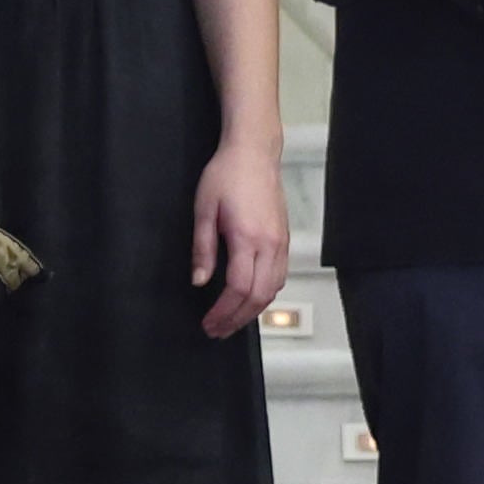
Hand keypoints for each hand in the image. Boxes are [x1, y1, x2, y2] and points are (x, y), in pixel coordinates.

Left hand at [191, 140, 290, 338]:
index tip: (208, 322)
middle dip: (237, 319)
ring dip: (253, 311)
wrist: (254, 152)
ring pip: (273, 289)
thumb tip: (199, 280)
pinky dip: (265, 294)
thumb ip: (203, 249)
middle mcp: (270, 244)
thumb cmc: (227, 175)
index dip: (223, 311)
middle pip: (258, 296)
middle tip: (217, 330)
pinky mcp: (284, 238)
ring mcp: (281, 242)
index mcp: (248, 238)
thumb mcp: (204, 210)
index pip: (238, 288)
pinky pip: (279, 276)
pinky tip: (250, 299)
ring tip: (231, 321)